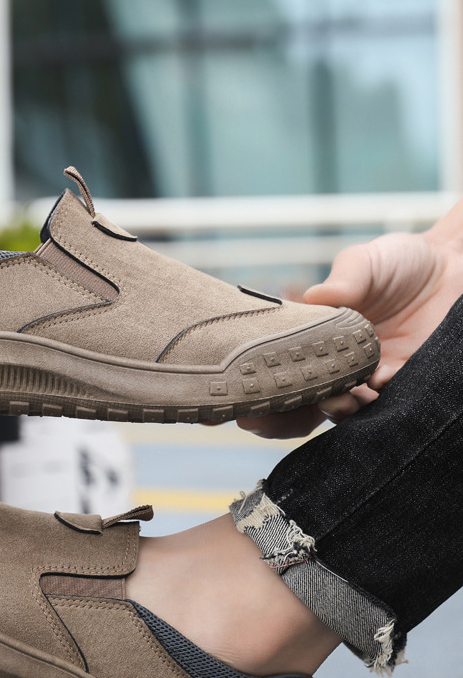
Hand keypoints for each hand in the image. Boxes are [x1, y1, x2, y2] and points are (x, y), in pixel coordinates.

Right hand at [237, 219, 462, 438]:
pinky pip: (383, 408)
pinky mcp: (406, 385)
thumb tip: (315, 296)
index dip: (257, 388)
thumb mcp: (364, 261)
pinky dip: (374, 404)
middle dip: (283, 415)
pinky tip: (374, 387)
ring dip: (333, 410)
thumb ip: (344, 279)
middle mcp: (337, 365)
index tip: (236, 401)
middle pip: (301, 403)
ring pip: (340, 411)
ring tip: (337, 400)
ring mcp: (370, 379)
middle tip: (274, 413)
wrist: (456, 267)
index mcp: (314, 338)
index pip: (277, 369)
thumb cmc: (402, 261)